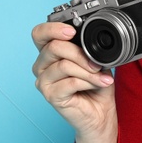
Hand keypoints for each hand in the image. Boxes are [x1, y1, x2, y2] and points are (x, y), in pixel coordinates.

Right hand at [31, 20, 117, 142]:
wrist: (100, 114)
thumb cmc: (95, 86)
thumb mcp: (95, 61)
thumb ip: (87, 49)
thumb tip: (90, 41)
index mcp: (49, 53)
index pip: (40, 34)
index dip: (53, 29)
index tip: (72, 31)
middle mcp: (41, 65)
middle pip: (54, 47)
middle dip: (80, 54)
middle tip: (96, 64)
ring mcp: (43, 81)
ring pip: (64, 65)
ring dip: (88, 71)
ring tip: (101, 77)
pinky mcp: (50, 95)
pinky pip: (70, 82)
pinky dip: (88, 82)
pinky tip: (97, 84)